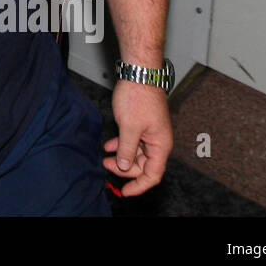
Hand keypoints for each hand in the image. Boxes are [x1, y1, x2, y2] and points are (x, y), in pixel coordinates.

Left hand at [103, 80, 172, 196]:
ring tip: (104, 157)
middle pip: (143, 166)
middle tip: (106, 166)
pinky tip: (108, 145)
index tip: (125, 191)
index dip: (139, 186)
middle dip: (125, 169)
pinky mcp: (142, 125)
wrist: (139, 74)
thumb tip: (125, 167)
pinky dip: (121, 145)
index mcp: (161, 145)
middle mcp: (158, 142)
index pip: (153, 175)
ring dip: (121, 157)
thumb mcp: (129, 127)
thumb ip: (127, 150)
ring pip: (136, 154)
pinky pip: (132, 142)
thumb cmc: (138, 98)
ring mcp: (150, 133)